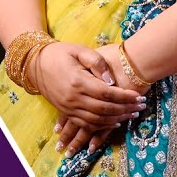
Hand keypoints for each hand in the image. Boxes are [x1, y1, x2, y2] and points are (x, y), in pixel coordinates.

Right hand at [55, 43, 151, 157]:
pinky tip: (114, 122)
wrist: (35, 64)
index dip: (125, 96)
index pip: (107, 93)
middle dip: (125, 109)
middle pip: (104, 109)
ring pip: (97, 119)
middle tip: (141, 107)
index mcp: (78, 81)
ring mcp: (68, 107)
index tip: (139, 96)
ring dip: (116, 119)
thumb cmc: (60, 53)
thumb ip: (97, 61)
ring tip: (132, 114)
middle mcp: (73, 98)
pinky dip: (101, 126)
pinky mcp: (66, 112)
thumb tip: (111, 79)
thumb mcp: (79, 49)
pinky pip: (86, 124)